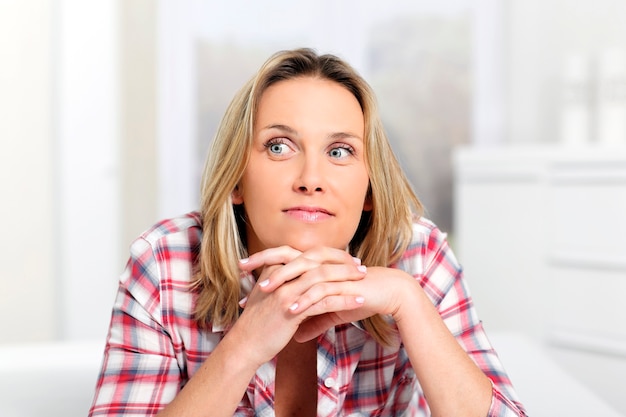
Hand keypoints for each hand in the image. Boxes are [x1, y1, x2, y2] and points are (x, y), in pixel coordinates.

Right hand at [232, 246, 366, 364]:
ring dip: (347, 280)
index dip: (330, 256)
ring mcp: (285, 292)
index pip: (309, 255)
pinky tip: (358, 302)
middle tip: (361, 268)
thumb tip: (304, 279)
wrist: (244, 344)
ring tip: (365, 282)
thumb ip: (284, 283)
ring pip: (324, 279)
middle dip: (343, 264)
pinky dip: (344, 300)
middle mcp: (281, 276)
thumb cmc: (258, 323)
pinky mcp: (292, 309)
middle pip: (319, 263)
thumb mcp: (269, 296)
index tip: (347, 260)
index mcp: (275, 268)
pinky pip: (325, 302)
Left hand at [239, 247, 418, 344]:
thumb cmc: (361, 297)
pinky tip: (292, 309)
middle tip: (243, 271)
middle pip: (290, 257)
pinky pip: (322, 291)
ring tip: (264, 292)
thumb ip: (313, 321)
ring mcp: (334, 271)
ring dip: (283, 281)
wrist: (389, 293)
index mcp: (317, 262)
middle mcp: (323, 262)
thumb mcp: (332, 312)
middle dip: (265, 263)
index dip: (264, 260)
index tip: (241, 269)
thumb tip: (296, 337)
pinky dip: (306, 300)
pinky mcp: (345, 283)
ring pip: (303, 272)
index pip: (286, 256)